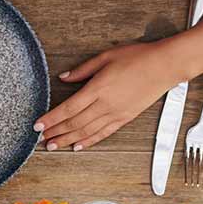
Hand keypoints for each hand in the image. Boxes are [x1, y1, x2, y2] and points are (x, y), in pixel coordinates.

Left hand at [36, 41, 178, 150]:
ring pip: (86, 131)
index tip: (38, 125)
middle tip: (42, 140)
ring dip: (67, 140)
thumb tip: (64, 77)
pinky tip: (78, 146)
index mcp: (98, 88)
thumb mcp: (106, 57)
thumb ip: (83, 70)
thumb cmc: (138, 57)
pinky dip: (89, 141)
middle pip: (74, 123)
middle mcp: (105, 104)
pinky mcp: (125, 118)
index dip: (51, 119)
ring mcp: (116, 113)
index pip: (68, 108)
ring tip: (54, 145)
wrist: (164, 66)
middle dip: (56, 133)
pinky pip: (103, 133)